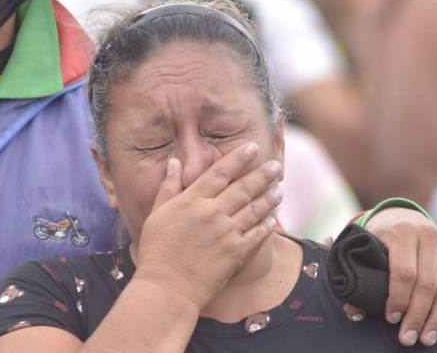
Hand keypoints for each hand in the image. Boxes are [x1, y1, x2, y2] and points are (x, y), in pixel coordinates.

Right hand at [132, 142, 282, 309]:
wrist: (167, 288)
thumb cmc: (157, 251)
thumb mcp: (157, 214)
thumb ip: (168, 187)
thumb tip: (174, 162)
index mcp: (192, 200)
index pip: (220, 172)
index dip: (238, 158)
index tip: (252, 147)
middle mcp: (212, 213)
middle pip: (243, 188)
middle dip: (262, 175)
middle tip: (276, 166)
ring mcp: (226, 233)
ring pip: (254, 209)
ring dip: (269, 198)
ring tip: (280, 189)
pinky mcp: (235, 253)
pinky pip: (257, 235)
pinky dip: (266, 225)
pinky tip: (273, 218)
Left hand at [364, 207, 436, 346]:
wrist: (403, 216)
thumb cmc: (381, 240)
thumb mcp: (367, 249)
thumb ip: (361, 277)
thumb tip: (354, 311)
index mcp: (401, 232)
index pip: (403, 272)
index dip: (398, 299)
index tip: (391, 319)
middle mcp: (428, 235)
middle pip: (427, 283)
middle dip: (418, 315)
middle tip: (408, 338)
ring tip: (428, 338)